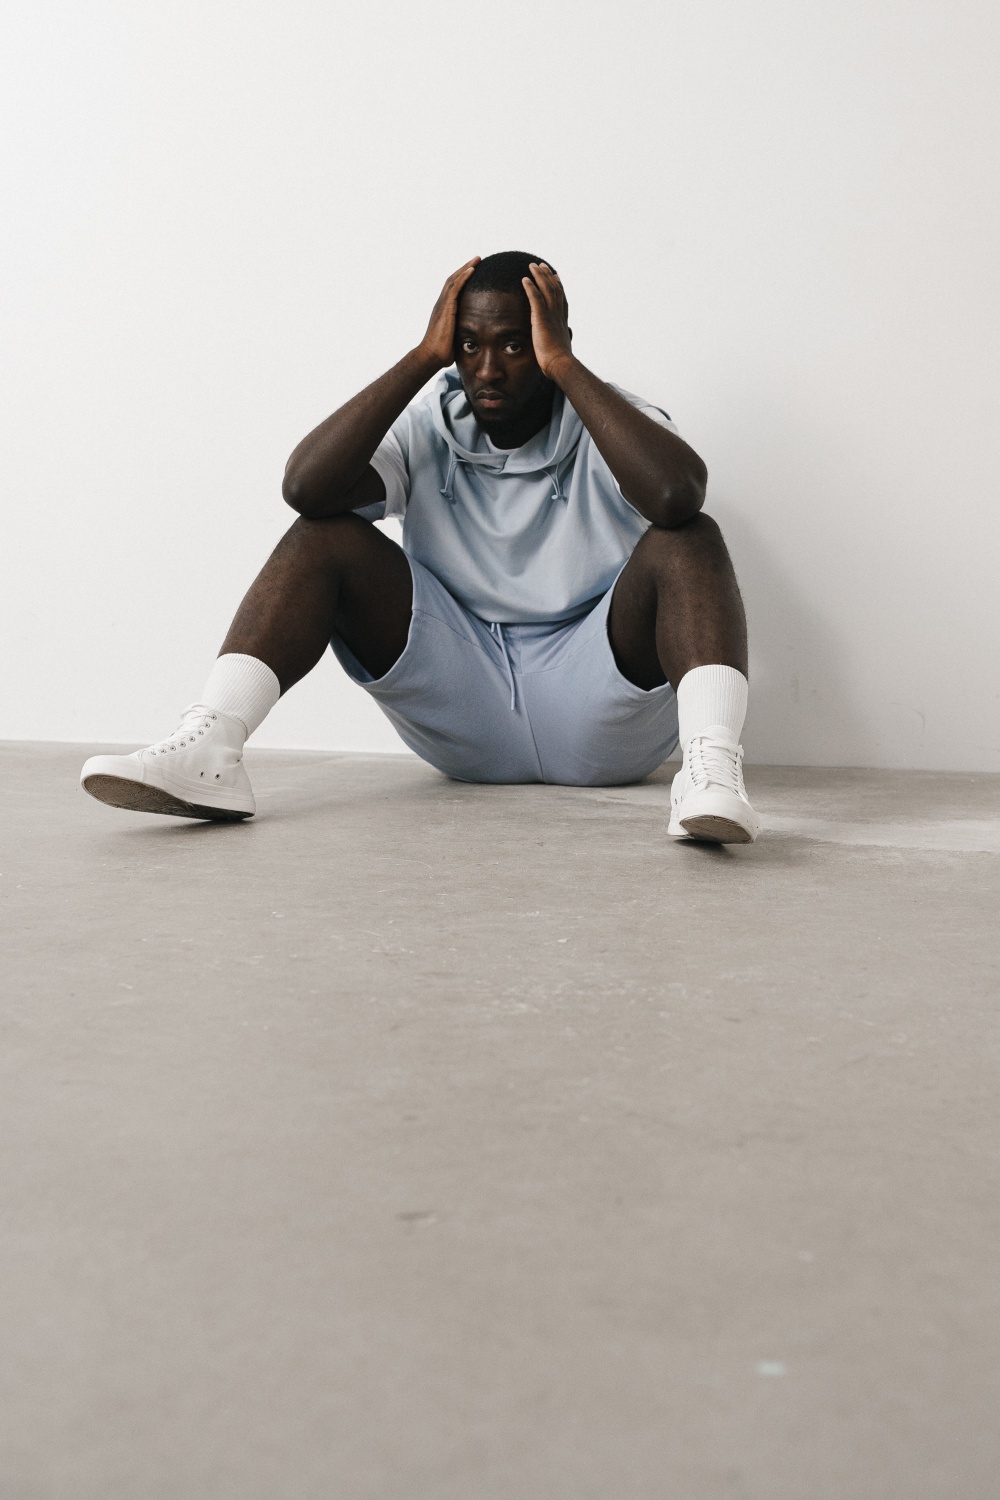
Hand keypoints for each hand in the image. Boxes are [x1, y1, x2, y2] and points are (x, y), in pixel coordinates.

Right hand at [417, 257, 480, 367]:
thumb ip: (462, 332)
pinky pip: (455, 288)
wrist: (431, 356)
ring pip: (454, 280)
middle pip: (453, 280)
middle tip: (477, 259)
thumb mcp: (455, 338)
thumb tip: (473, 338)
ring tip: (477, 259)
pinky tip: (472, 269)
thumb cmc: (443, 352)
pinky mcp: (446, 308)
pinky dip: (464, 277)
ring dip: (466, 268)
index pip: (453, 288)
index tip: (473, 270)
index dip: (463, 278)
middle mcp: (441, 304)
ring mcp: (442, 305)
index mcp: (444, 310)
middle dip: (465, 268)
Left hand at [522, 262, 573, 377]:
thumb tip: (564, 345)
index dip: (559, 287)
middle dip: (548, 276)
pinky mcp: (542, 318)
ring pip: (546, 290)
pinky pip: (536, 298)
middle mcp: (559, 315)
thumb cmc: (559, 363)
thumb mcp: (561, 350)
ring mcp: (551, 316)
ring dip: (539, 276)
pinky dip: (531, 287)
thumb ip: (560, 343)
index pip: (562, 300)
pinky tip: (525, 279)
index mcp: (562, 322)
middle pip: (555, 290)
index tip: (556, 277)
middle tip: (542, 266)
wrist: (560, 364)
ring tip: (532, 266)